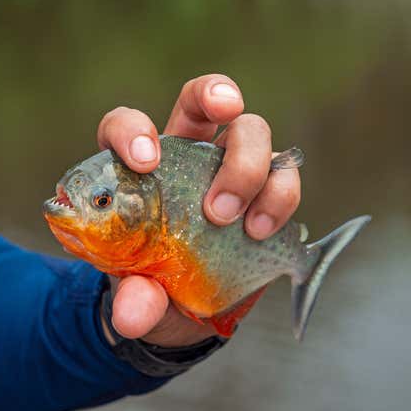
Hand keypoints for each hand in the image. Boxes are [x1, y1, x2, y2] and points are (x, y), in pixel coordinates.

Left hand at [95, 74, 300, 346]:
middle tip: (223, 118)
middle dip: (215, 96)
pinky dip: (280, 195)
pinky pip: (285, 174)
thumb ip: (133, 299)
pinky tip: (259, 230)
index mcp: (138, 168)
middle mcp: (184, 155)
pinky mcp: (265, 193)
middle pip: (201, 98)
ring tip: (227, 218)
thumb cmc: (149, 281)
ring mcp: (228, 168)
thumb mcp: (135, 292)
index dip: (133, 130)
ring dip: (247, 165)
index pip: (125, 125)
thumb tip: (133, 315)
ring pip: (251, 130)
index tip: (143, 161)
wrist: (185, 307)